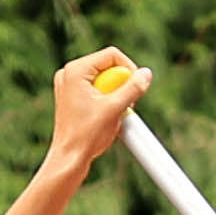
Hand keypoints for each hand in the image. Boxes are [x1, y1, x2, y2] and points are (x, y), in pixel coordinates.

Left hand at [51, 47, 147, 166]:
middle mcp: (70, 73)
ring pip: (104, 79)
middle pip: (108, 66)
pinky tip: (106, 117)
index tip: (137, 87)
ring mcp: (69, 85)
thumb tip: (146, 74)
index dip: (130, 68)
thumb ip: (133, 88)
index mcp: (75, 70)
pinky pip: (97, 90)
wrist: (69, 159)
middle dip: (122, 84)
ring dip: (116, 95)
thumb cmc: (86, 135)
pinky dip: (107, 101)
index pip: (112, 55)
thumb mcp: (115, 109)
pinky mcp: (73, 97)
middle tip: (126, 105)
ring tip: (114, 114)